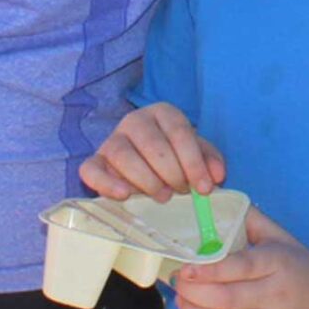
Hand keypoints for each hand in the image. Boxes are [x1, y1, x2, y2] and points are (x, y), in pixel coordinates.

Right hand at [79, 102, 223, 201]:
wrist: (146, 164)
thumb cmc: (174, 157)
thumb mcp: (195, 154)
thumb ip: (209, 161)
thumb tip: (217, 176)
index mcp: (163, 112)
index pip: (179, 131)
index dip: (194, 161)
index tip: (204, 188)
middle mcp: (135, 121)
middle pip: (152, 143)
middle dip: (171, 171)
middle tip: (181, 191)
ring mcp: (111, 140)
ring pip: (122, 154)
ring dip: (146, 179)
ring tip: (163, 196)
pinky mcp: (95, 161)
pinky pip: (92, 169)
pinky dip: (106, 183)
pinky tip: (125, 196)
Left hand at [172, 208, 308, 308]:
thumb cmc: (304, 269)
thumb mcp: (283, 239)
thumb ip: (252, 220)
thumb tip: (217, 199)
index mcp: (278, 264)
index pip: (239, 267)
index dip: (207, 270)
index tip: (185, 268)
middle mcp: (276, 296)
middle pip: (225, 299)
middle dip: (193, 294)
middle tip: (178, 284)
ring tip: (183, 304)